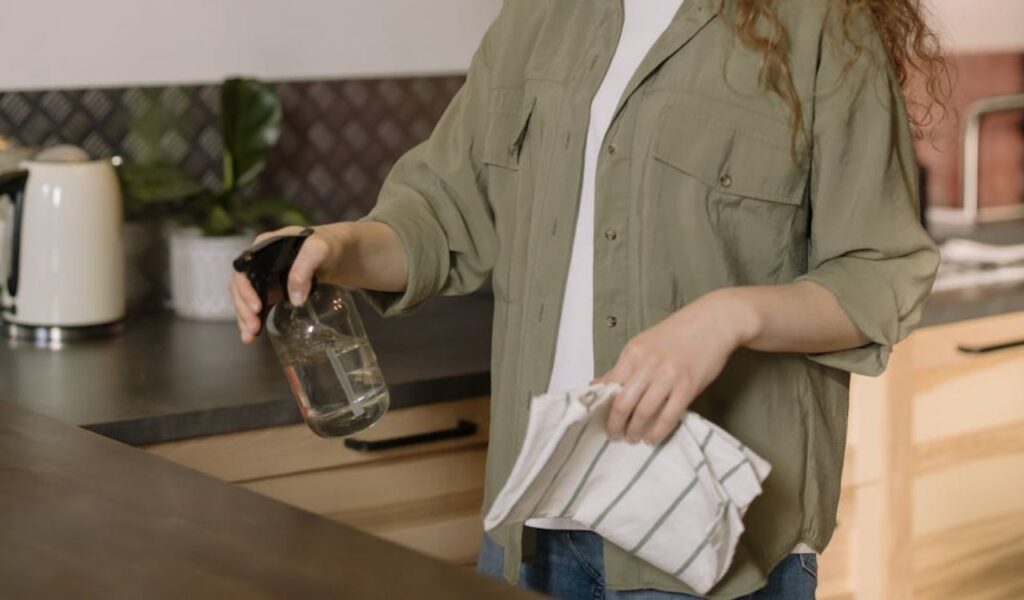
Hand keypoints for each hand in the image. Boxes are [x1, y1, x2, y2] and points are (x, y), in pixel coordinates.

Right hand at [229, 225, 335, 343]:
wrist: (344, 253)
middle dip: (243, 308)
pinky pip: (260, 305)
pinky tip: (252, 335)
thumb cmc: (330, 245)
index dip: (245, 289)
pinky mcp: (276, 290)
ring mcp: (267, 277)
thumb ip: (303, 269)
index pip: (244, 269)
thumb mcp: (319, 250)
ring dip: (245, 317)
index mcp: (265, 246)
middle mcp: (261, 261)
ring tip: (249, 336)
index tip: (256, 306)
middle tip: (253, 327)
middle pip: (241, 286)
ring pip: (247, 298)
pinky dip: (255, 319)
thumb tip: (294, 300)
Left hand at [593, 289, 758, 444]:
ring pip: (643, 413)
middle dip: (616, 425)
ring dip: (635, 431)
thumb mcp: (644, 343)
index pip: (610, 386)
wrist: (714, 321)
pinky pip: (668, 416)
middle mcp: (647, 364)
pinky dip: (657, 431)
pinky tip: (651, 438)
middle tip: (615, 435)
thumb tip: (598, 384)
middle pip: (623, 404)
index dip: (603, 408)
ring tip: (632, 438)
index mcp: (633, 352)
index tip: (602, 420)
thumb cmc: (679, 332)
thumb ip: (623, 366)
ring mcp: (668, 376)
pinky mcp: (688, 386)